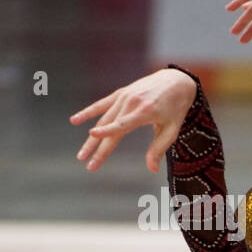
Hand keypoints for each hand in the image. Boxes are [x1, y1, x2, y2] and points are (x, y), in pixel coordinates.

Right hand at [70, 67, 196, 173]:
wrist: (176, 81)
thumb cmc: (176, 108)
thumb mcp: (172, 129)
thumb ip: (159, 149)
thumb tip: (151, 169)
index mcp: (145, 111)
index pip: (122, 124)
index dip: (107, 130)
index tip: (93, 134)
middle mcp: (131, 103)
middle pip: (109, 127)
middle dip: (97, 147)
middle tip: (87, 165)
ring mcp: (124, 97)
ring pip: (103, 119)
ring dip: (91, 138)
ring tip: (81, 155)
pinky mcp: (121, 93)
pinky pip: (102, 104)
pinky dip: (88, 112)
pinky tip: (74, 120)